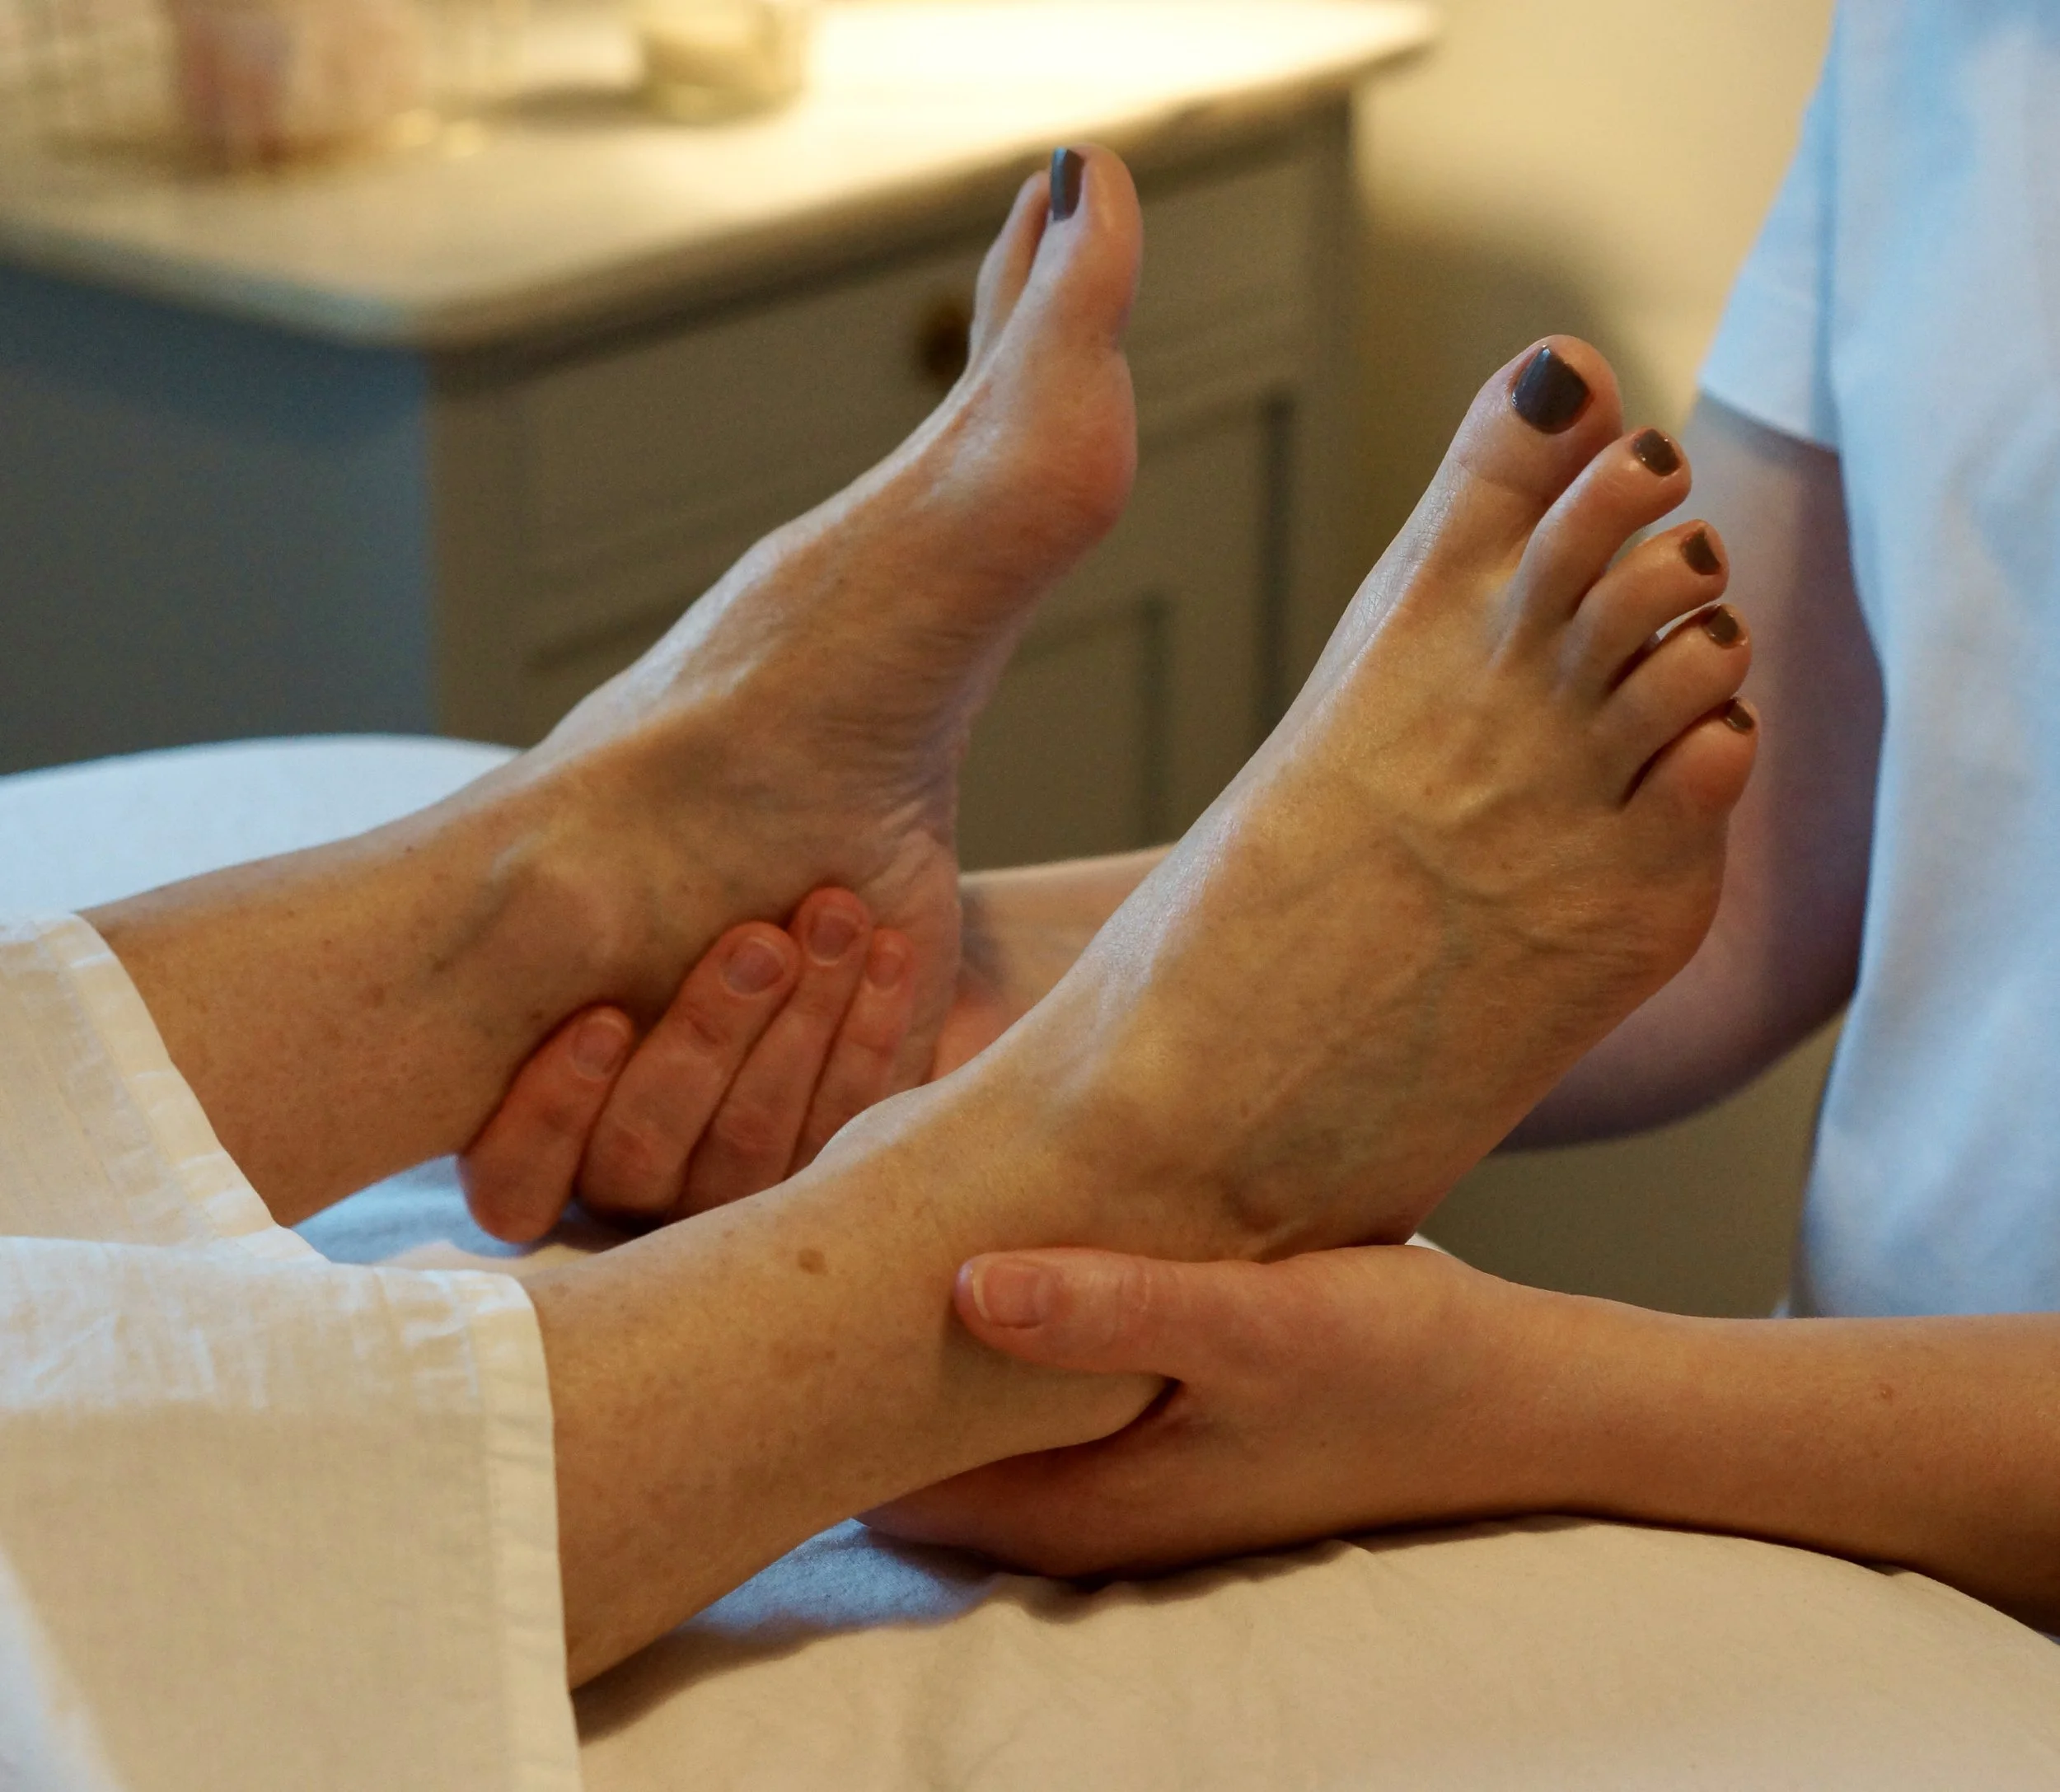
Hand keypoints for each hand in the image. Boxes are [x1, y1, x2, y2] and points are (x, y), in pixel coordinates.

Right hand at [462, 889, 918, 1240]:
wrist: (841, 853)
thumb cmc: (688, 848)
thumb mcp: (610, 852)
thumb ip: (553, 891)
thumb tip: (520, 878)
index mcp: (539, 1121)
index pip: (511, 1182)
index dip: (552, 1113)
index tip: (605, 1018)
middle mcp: (628, 1177)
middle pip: (641, 1157)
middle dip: (704, 1038)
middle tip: (761, 943)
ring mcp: (730, 1188)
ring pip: (750, 1150)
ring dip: (799, 1026)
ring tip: (838, 919)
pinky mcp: (828, 1166)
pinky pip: (842, 1135)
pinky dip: (866, 1040)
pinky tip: (887, 955)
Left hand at [863, 1243, 1561, 1576]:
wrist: (1521, 1400)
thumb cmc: (1398, 1364)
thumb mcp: (1261, 1322)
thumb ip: (1116, 1308)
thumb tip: (965, 1284)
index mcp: (1081, 1509)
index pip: (881, 1488)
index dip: (822, 1395)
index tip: (798, 1284)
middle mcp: (1081, 1510)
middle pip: (908, 1451)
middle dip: (858, 1358)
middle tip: (834, 1224)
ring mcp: (1116, 1474)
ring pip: (968, 1415)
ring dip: (930, 1334)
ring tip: (904, 1208)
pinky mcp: (1150, 1431)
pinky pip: (1032, 1388)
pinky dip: (999, 1324)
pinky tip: (1007, 1231)